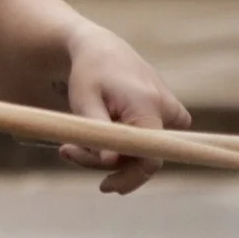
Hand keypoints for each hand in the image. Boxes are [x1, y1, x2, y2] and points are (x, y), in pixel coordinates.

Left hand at [56, 28, 191, 194]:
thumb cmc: (90, 75)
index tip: (105, 187)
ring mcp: (171, 114)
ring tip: (71, 143)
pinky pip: (143, 144)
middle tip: (66, 151)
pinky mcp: (167, 117)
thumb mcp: (85, 102)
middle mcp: (168, 110)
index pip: (151, 157)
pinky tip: (90, 138)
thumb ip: (99, 134)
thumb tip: (112, 163)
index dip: (129, 177)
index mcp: (149, 106)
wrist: (103, 50)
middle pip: (143, 158)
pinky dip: (117, 147)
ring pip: (141, 153)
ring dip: (107, 155)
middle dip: (105, 163)